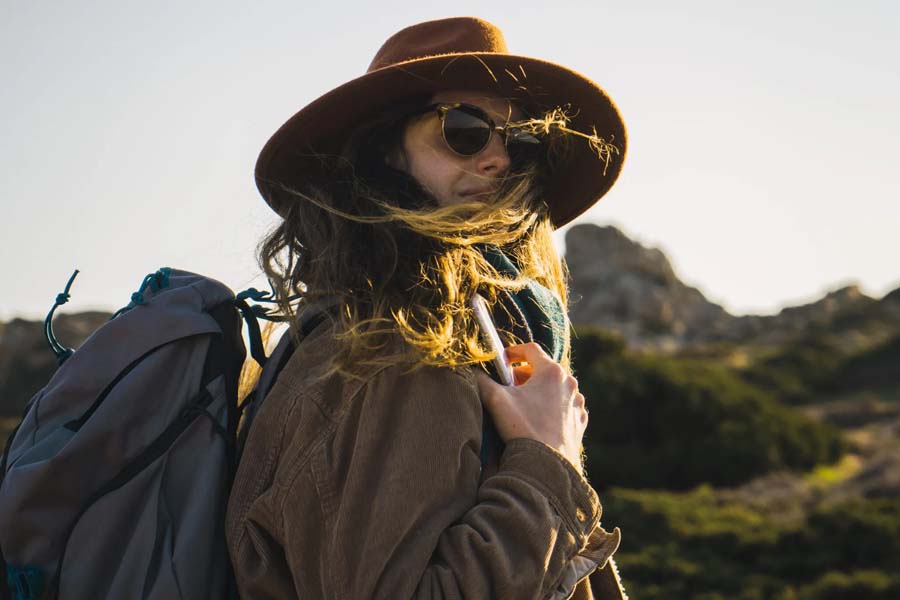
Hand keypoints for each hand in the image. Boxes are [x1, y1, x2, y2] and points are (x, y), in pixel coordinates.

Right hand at [476, 342, 587, 474]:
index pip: (531, 349)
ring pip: (555, 388)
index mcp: (551, 372)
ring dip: (538, 391)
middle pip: (543, 369)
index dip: (513, 352)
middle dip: (523, 375)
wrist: (547, 465)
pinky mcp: (579, 421)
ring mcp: (576, 403)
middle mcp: (569, 383)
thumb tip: (472, 372)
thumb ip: (481, 381)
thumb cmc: (523, 428)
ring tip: (522, 404)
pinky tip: (538, 419)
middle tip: (508, 385)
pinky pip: (564, 406)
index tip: (502, 361)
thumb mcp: (496, 400)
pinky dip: (551, 407)